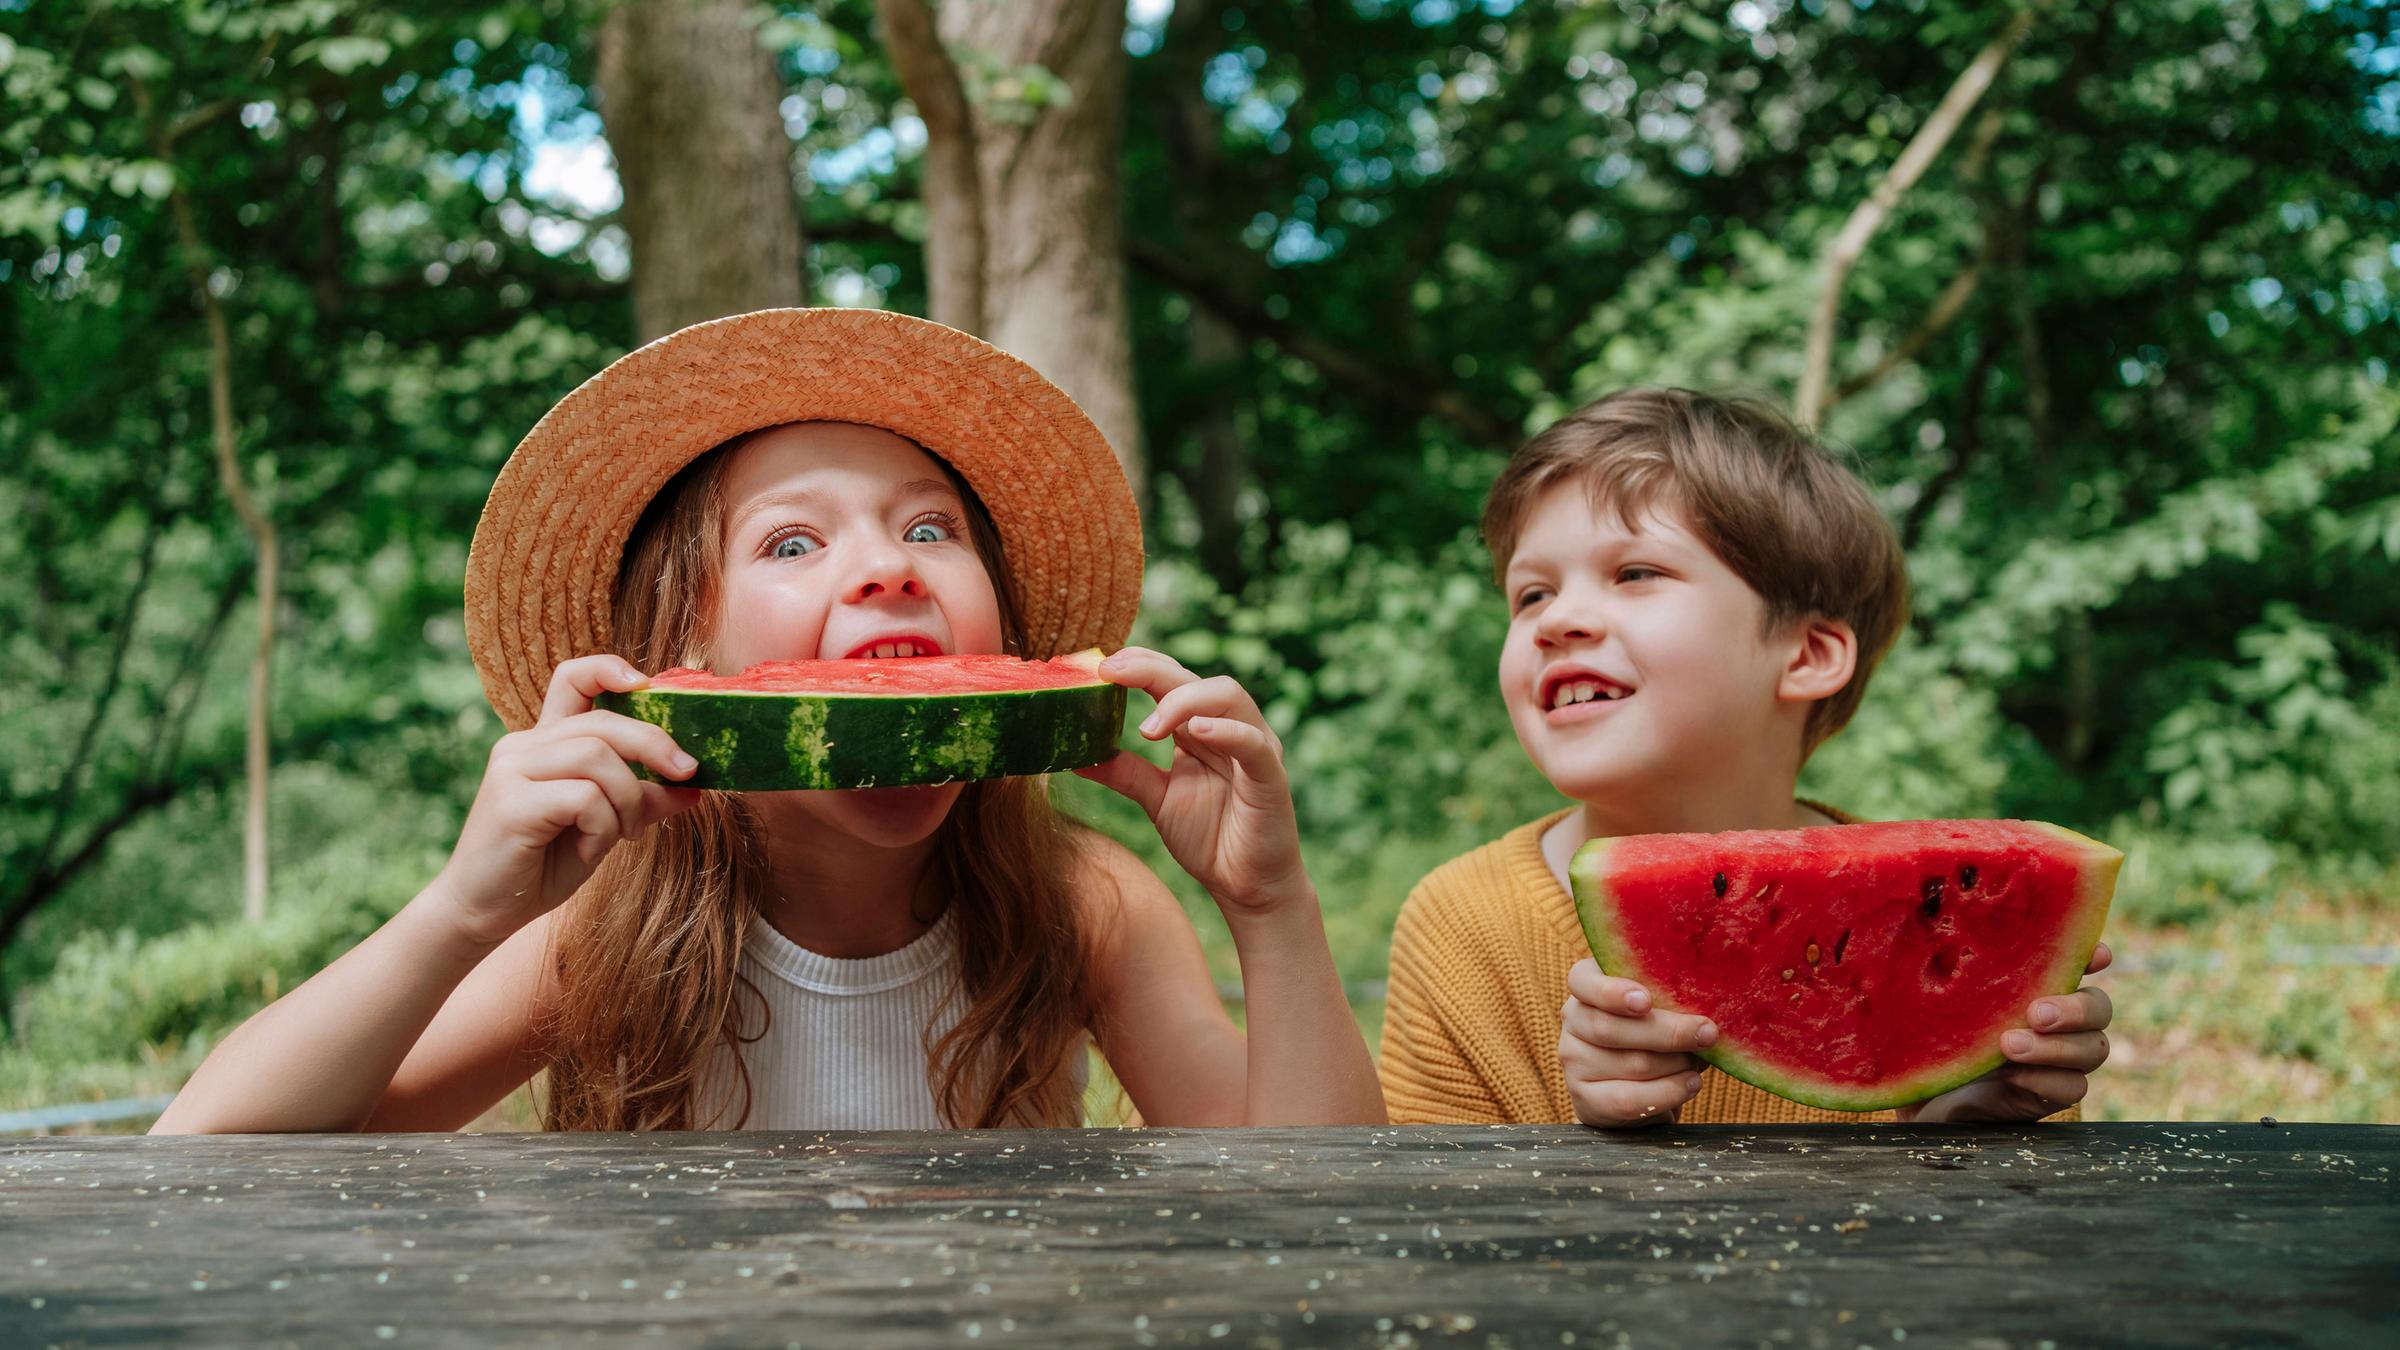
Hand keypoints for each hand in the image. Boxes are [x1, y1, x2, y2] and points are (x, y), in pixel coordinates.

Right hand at [431, 655, 703, 948]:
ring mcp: (512, 770)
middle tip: (688, 774)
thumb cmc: (542, 866)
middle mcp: (523, 746)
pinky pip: (584, 796)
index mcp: (543, 742)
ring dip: (630, 798)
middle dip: (656, 745)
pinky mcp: (511, 802)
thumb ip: (641, 800)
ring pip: (597, 756)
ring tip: (626, 834)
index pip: (571, 679)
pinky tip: (592, 850)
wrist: (482, 913)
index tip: (646, 684)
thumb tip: (695, 787)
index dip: (609, 669)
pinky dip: (604, 826)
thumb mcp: (604, 827)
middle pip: (604, 722)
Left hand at [1073, 647, 1310, 916]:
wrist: (1246, 886)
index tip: (1100, 667)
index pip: (1170, 680)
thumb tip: (1075, 758)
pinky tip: (1196, 731)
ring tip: (1148, 728)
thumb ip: (1125, 773)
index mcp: (1199, 729)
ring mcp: (1254, 747)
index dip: (1138, 665)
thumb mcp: (1157, 799)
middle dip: (1151, 669)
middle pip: (1194, 679)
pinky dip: (1227, 731)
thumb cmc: (1209, 838)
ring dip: (1183, 701)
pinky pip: (1253, 743)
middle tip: (1112, 672)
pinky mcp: (1271, 775)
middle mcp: (1228, 727)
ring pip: (1227, 696)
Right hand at [1559, 958, 1718, 1127]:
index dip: (1612, 992)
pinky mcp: (1584, 1098)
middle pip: (1611, 1028)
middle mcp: (1573, 1020)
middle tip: (1708, 1034)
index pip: (1582, 981)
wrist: (1636, 1085)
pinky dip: (1668, 1092)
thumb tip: (1708, 1007)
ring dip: (1676, 1064)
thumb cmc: (1655, 1032)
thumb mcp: (1658, 1004)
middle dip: (1669, 1033)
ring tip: (1699, 1061)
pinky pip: (1628, 1100)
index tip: (1646, 1001)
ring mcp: (1574, 1061)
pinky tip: (1690, 1084)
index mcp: (1587, 986)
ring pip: (1631, 1064)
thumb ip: (1671, 997)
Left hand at [1899, 942, 2115, 1122]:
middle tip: (2036, 1013)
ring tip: (2010, 1045)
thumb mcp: (1947, 1002)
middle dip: (2075, 1009)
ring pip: (2093, 1048)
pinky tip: (2011, 1075)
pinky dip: (2044, 1078)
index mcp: (2038, 987)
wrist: (1927, 1097)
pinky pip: (2072, 1087)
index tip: (2097, 955)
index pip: (2077, 965)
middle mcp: (2060, 1021)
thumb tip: (1945, 929)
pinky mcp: (2052, 1094)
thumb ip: (1960, 976)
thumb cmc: (1936, 1038)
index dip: (2090, 956)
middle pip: (2099, 1008)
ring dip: (2055, 1047)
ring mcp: (2061, 1059)